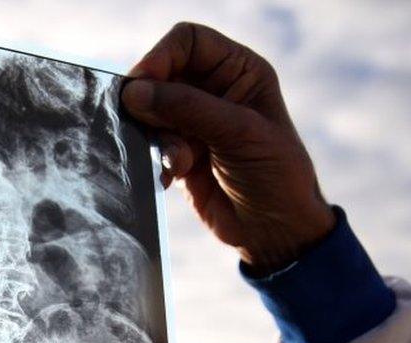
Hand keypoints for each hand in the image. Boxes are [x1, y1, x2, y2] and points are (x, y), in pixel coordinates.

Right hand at [122, 23, 334, 274]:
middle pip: (161, 74)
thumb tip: (134, 92)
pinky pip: (149, 143)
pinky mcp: (178, 152)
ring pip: (150, 110)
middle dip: (154, 102)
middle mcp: (213, 90)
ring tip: (181, 162)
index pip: (187, 41)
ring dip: (157, 136)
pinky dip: (153, 158)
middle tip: (155, 129)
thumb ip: (187, 107)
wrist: (276, 232)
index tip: (141, 85)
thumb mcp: (239, 134)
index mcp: (238, 70)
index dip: (161, 57)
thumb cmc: (276, 176)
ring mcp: (193, 122)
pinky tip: (173, 177)